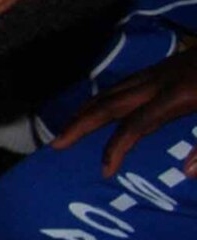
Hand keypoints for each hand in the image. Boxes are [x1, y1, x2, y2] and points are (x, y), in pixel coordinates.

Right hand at [49, 45, 196, 176]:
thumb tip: (187, 174)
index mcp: (180, 96)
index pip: (135, 126)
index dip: (116, 149)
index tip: (104, 171)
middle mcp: (162, 81)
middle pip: (110, 102)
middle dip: (80, 123)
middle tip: (56, 144)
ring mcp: (162, 70)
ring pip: (114, 89)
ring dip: (88, 109)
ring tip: (68, 128)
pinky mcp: (168, 66)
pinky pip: (125, 82)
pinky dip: (105, 96)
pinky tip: (103, 105)